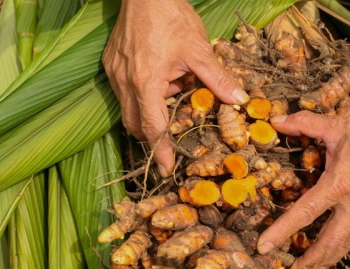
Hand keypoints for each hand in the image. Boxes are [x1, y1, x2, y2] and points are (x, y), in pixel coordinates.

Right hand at [102, 0, 248, 175]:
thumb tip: (238, 100)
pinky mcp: (111, 65)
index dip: (160, 151)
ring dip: (150, 111)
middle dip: (153, 135)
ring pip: (129, 109)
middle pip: (136, 124)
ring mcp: (114, 73)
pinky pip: (125, 92)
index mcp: (146, 83)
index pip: (152, 128)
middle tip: (173, 135)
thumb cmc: (172, 17)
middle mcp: (125, 82)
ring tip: (173, 90)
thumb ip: (218, 79)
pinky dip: (143, 95)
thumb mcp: (200, 50)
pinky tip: (160, 78)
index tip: (166, 170)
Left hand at [257, 108, 349, 268]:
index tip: (264, 247)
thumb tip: (277, 120)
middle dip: (310, 261)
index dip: (280, 232)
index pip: (303, 214)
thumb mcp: (337, 126)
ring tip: (315, 268)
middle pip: (329, 243)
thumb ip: (304, 124)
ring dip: (329, 257)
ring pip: (347, 242)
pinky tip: (341, 242)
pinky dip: (347, 241)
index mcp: (338, 185)